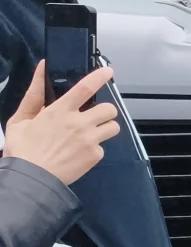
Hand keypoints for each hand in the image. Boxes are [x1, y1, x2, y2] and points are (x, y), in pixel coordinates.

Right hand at [3, 62, 119, 184]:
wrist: (31, 178)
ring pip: (113, 127)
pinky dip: (94, 149)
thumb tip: (41, 69)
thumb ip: (34, 95)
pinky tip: (79, 153)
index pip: (85, 88)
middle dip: (105, 111)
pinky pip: (103, 147)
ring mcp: (89, 140)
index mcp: (59, 111)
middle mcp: (79, 123)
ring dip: (105, 128)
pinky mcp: (95, 155)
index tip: (108, 71)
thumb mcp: (21, 119)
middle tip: (94, 117)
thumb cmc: (22, 148)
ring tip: (90, 135)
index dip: (99, 77)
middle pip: (109, 109)